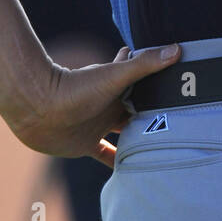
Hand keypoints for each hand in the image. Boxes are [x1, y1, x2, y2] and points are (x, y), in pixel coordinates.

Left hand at [8, 44, 180, 165]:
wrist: (37, 107)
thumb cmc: (75, 87)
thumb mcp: (115, 75)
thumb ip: (144, 63)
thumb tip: (177, 49)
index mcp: (120, 88)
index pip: (148, 86)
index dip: (164, 88)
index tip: (184, 91)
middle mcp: (110, 106)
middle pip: (138, 111)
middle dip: (154, 116)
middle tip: (179, 124)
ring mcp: (98, 125)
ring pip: (125, 133)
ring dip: (139, 139)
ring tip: (162, 149)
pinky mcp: (86, 144)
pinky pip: (107, 154)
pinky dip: (118, 160)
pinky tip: (132, 171)